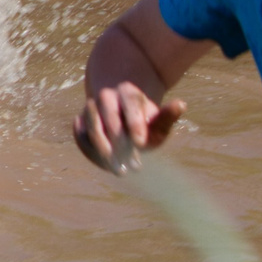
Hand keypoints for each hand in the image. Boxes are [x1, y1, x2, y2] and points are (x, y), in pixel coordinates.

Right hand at [72, 82, 186, 173]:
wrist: (119, 110)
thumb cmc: (143, 121)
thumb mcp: (158, 120)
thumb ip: (168, 116)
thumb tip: (181, 104)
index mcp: (128, 92)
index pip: (131, 105)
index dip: (135, 124)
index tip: (141, 144)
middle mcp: (106, 96)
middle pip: (109, 118)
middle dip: (119, 143)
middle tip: (130, 164)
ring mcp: (90, 107)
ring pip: (92, 128)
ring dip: (103, 151)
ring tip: (119, 170)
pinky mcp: (80, 120)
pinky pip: (80, 137)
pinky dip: (90, 153)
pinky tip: (106, 165)